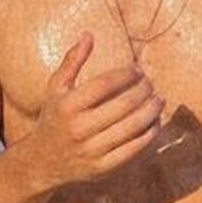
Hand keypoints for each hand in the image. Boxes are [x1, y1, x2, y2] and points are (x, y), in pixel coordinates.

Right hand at [24, 32, 163, 189]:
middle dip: (144, 91)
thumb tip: (89, 34)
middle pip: (124, 105)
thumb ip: (72, 61)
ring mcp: (91, 150)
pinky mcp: (102, 168)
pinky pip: (133, 149)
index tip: (138, 70)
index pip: (106, 83)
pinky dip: (149, 134)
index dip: (127, 74)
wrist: (41, 162)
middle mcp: (79, 128)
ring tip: (160, 100)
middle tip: (152, 84)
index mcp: (68, 105)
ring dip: (152, 111)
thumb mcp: (55, 88)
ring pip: (132, 127)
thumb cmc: (53, 118)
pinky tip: (155, 123)